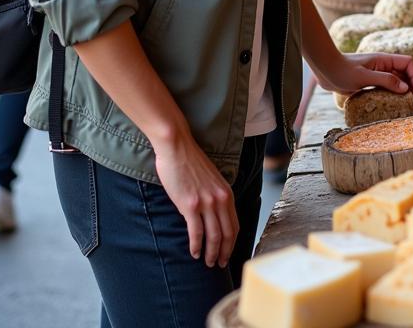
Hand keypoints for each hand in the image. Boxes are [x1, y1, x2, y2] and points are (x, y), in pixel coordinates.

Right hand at [153, 130, 237, 267]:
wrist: (178, 148)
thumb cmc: (191, 162)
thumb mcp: (211, 180)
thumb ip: (215, 196)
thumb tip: (213, 214)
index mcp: (227, 193)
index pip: (234, 224)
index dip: (232, 242)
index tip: (227, 253)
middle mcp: (220, 199)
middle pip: (227, 233)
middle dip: (224, 252)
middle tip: (219, 265)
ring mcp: (206, 202)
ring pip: (213, 236)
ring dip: (211, 253)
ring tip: (208, 263)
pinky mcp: (190, 205)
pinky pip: (196, 231)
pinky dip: (196, 245)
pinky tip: (194, 253)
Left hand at [319, 52, 412, 103]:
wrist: (324, 70)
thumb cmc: (342, 70)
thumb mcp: (365, 77)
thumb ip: (386, 80)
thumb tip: (405, 88)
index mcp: (384, 60)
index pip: (409, 64)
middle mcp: (383, 66)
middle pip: (405, 74)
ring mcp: (377, 74)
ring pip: (397, 82)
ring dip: (404, 94)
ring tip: (406, 109)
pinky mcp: (370, 83)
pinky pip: (386, 89)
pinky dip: (392, 97)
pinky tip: (391, 107)